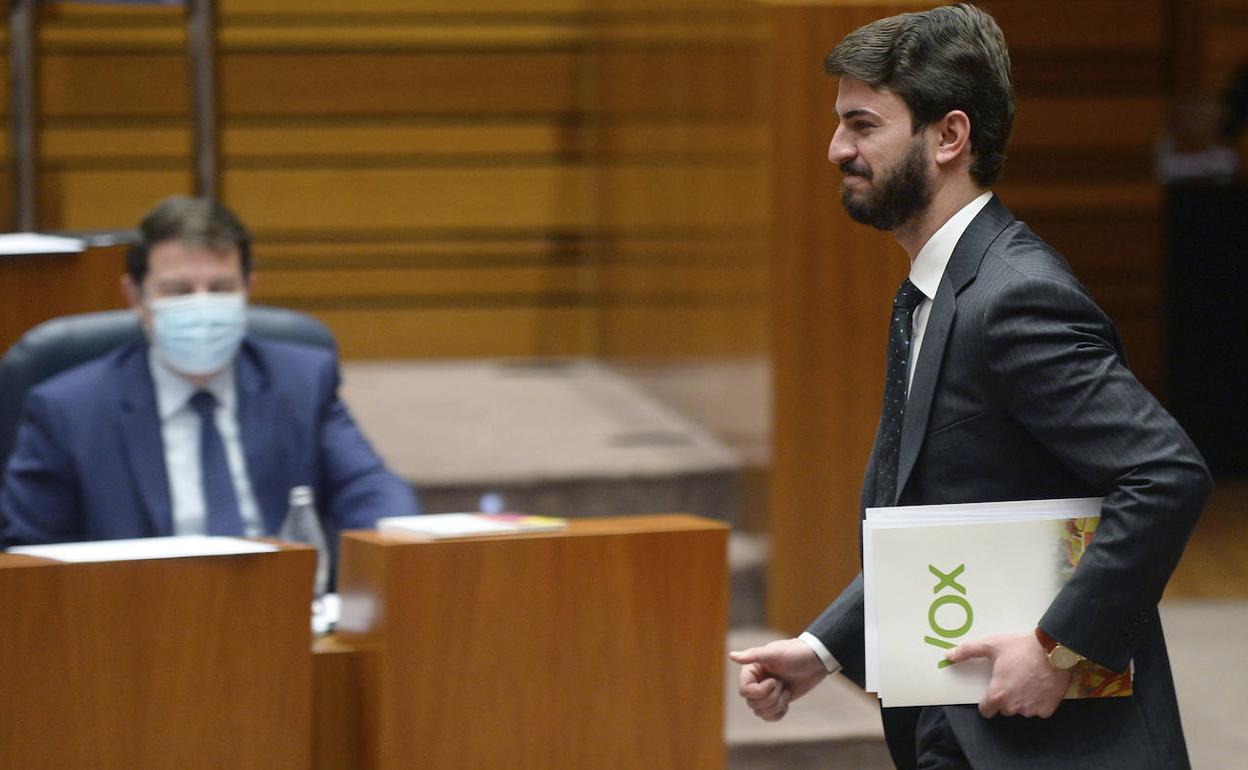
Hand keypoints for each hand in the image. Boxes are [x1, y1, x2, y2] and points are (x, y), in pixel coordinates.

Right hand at [729, 638, 827, 721]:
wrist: (815, 661)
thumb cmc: (795, 653)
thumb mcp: (774, 653)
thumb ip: (753, 655)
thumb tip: (731, 656)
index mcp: (751, 671)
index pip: (744, 691)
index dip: (760, 691)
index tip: (775, 681)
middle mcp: (756, 682)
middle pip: (752, 703)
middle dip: (771, 698)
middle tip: (783, 684)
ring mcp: (766, 694)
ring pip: (760, 712)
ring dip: (777, 705)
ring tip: (786, 691)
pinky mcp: (776, 702)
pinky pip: (769, 717)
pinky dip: (778, 713)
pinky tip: (787, 702)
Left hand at [945, 632, 1070, 718]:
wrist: (1053, 649)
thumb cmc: (1020, 647)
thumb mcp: (991, 645)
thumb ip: (968, 651)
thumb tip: (948, 655)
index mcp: (998, 694)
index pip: (986, 711)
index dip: (988, 702)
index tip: (994, 690)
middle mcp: (1014, 707)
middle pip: (1004, 710)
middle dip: (1006, 698)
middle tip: (1012, 679)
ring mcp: (1031, 710)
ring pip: (1022, 710)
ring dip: (1022, 700)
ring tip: (1027, 680)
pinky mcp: (1048, 709)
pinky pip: (1038, 710)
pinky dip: (1038, 701)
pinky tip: (1039, 685)